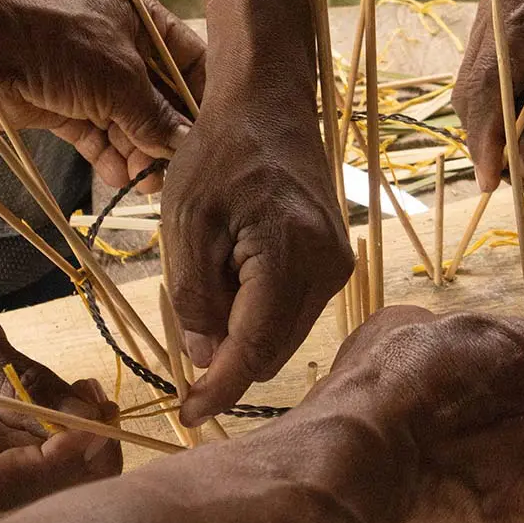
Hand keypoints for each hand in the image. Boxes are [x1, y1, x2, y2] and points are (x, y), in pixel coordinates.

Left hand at [0, 0, 205, 192]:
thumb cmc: (60, 43)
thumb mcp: (121, 80)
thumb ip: (158, 117)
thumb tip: (188, 144)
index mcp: (145, 21)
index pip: (191, 61)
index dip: (203, 98)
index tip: (214, 134)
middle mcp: (124, 48)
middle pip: (161, 99)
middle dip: (166, 136)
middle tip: (174, 168)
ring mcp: (94, 77)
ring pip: (130, 122)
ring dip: (138, 153)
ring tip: (144, 181)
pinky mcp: (68, 104)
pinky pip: (99, 134)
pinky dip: (109, 156)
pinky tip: (118, 176)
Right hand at [0, 271, 121, 518]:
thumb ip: (28, 384)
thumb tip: (90, 420)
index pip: (1, 484)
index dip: (57, 462)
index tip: (97, 426)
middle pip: (30, 497)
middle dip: (81, 456)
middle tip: (103, 406)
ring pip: (46, 488)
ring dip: (84, 447)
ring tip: (90, 395)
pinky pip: (45, 467)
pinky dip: (74, 440)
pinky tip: (81, 403)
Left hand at [161, 88, 353, 421]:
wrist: (270, 106)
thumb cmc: (220, 154)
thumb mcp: (185, 223)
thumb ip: (194, 297)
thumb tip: (209, 359)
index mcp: (290, 256)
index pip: (255, 349)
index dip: (220, 389)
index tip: (187, 416)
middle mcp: (328, 269)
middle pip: (273, 350)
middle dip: (228, 352)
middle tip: (188, 316)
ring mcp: (338, 266)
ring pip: (284, 333)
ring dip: (243, 327)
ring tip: (215, 271)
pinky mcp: (335, 261)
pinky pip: (294, 310)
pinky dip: (259, 309)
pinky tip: (237, 268)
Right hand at [312, 306, 523, 522]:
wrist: (357, 452)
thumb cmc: (380, 378)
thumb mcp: (411, 321)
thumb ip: (456, 337)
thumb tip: (453, 351)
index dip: (486, 386)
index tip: (451, 395)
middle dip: (493, 431)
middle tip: (441, 436)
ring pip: (518, 481)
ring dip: (485, 478)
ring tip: (432, 475)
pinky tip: (434, 507)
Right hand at [453, 0, 523, 190]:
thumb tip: (521, 172)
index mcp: (513, 18)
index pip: (483, 90)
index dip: (484, 140)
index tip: (490, 181)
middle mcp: (491, 14)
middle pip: (472, 93)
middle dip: (495, 139)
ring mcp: (489, 20)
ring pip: (478, 91)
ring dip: (506, 127)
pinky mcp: (495, 30)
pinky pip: (490, 79)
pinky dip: (511, 107)